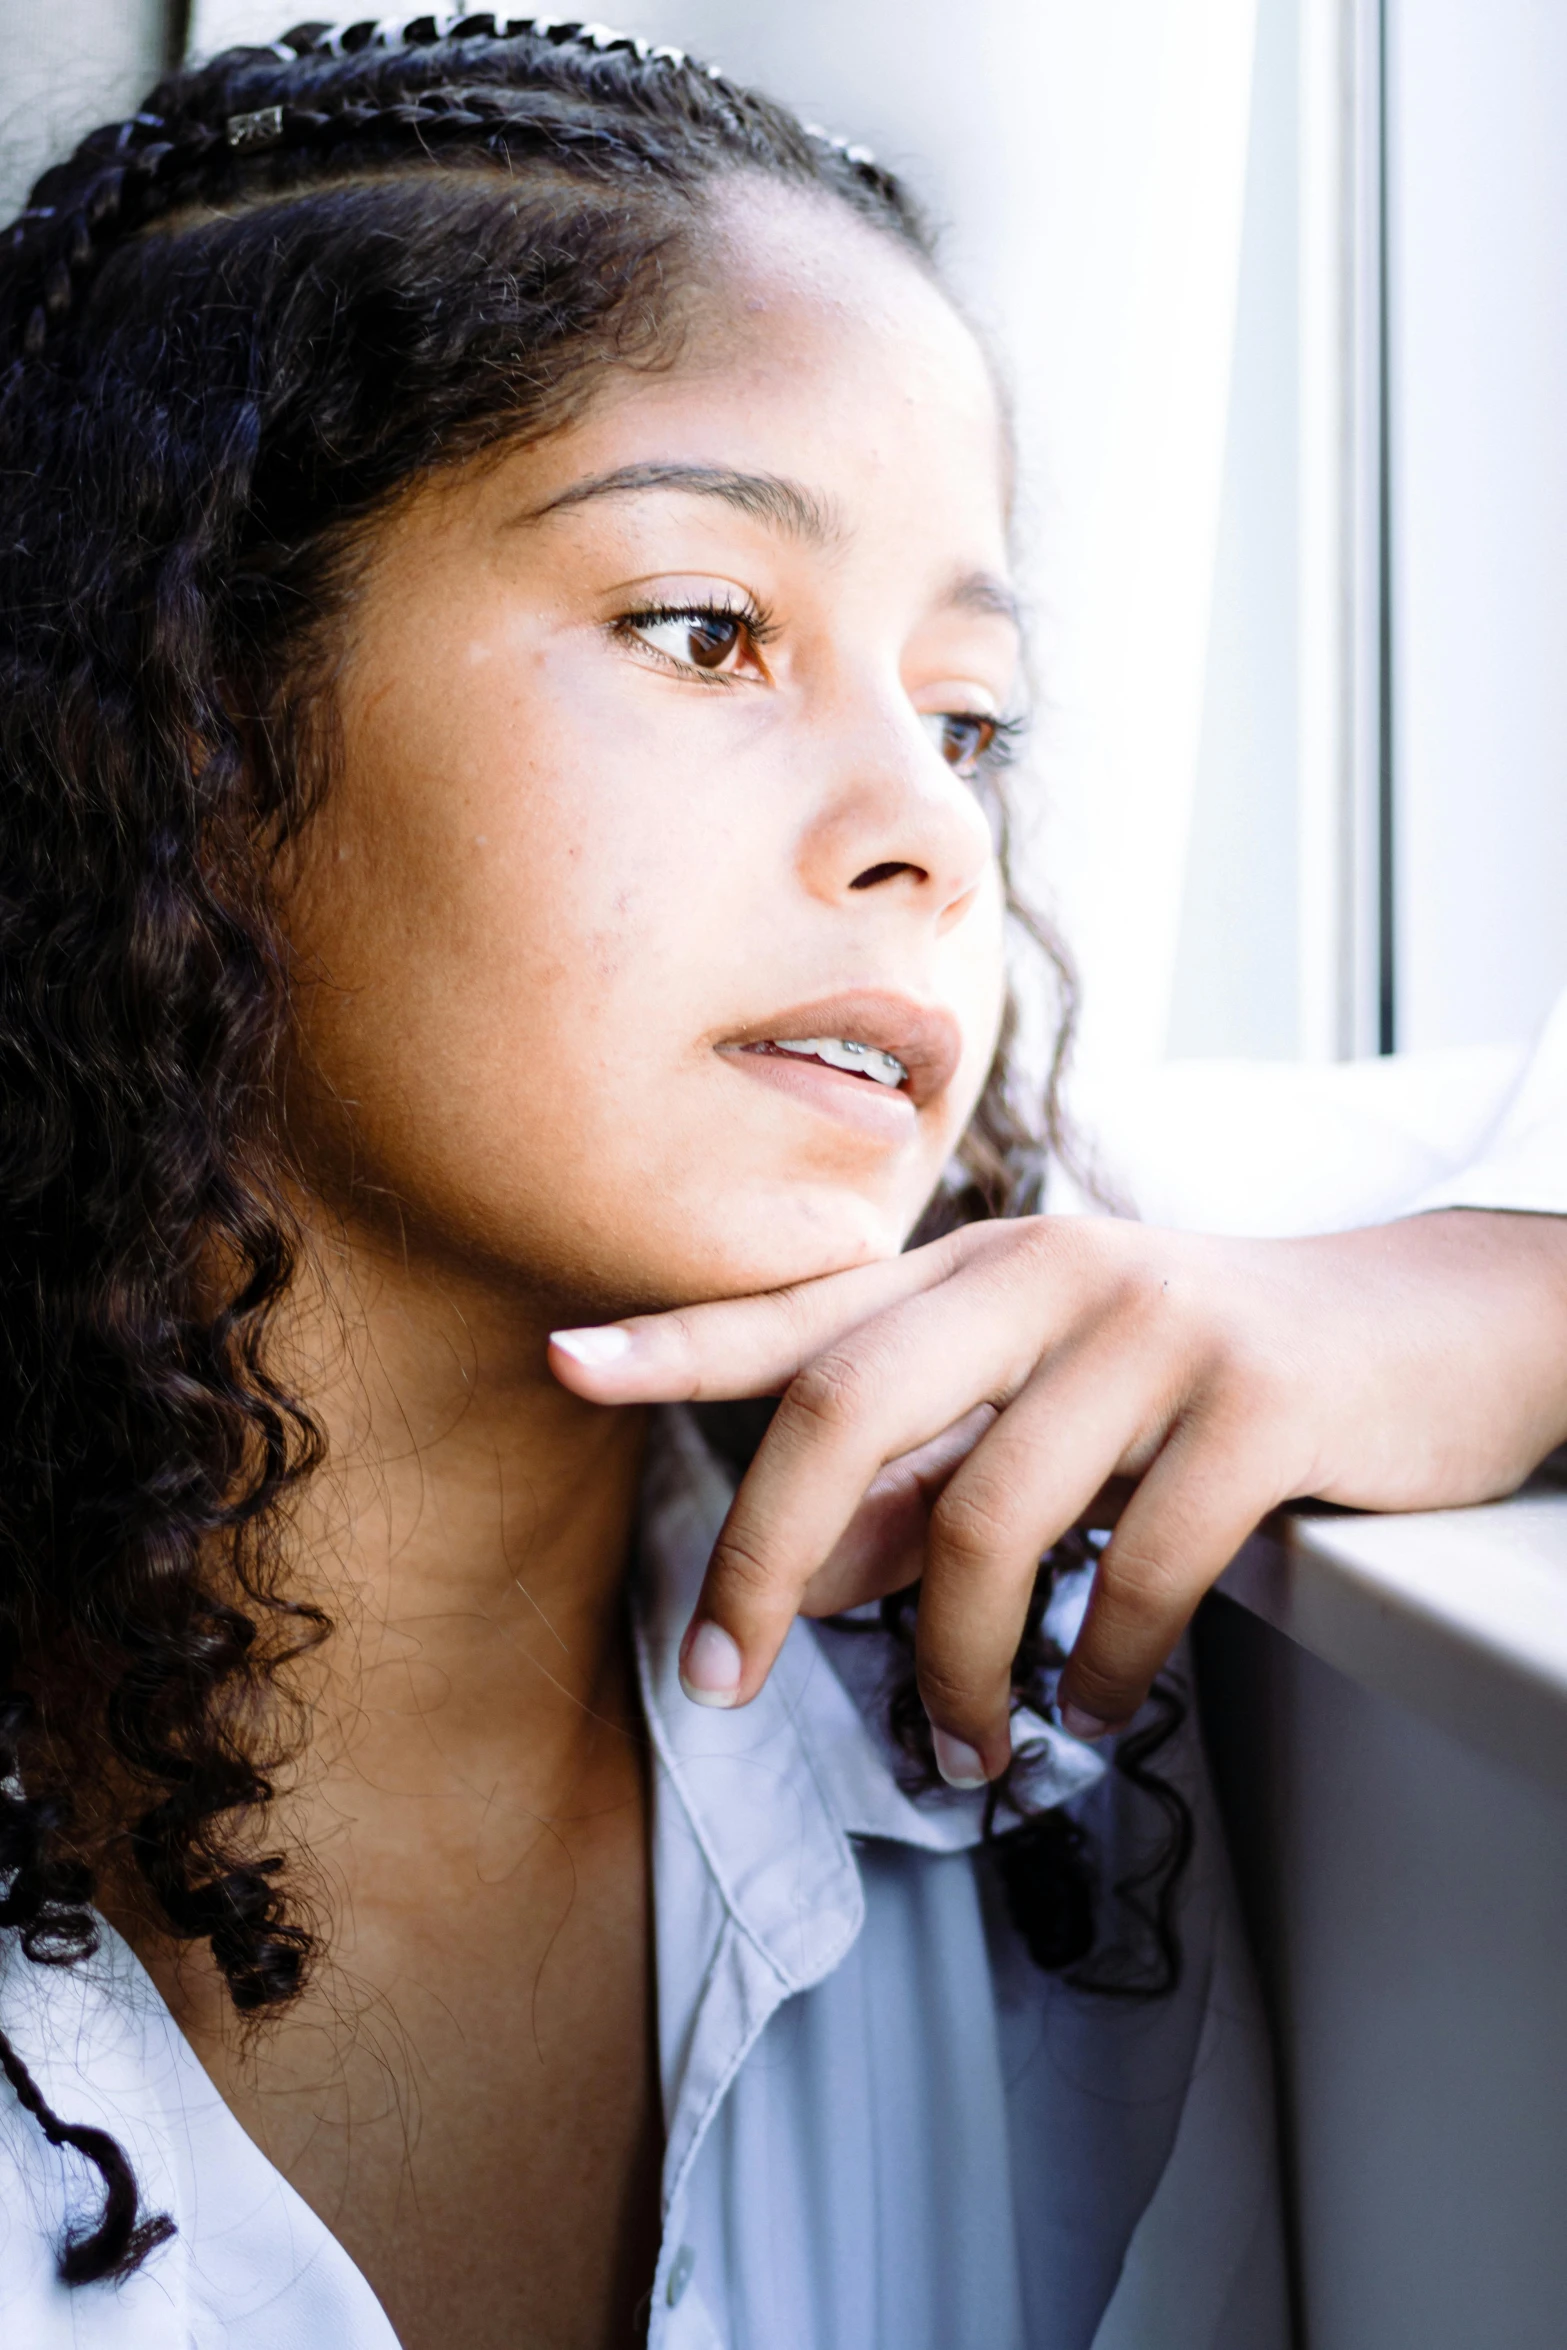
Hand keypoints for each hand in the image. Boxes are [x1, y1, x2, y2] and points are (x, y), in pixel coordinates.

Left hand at [549, 1210, 1566, 1782]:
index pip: (807, 1306)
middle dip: (766, 1555)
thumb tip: (822, 1571)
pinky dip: (1100, 1660)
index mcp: (985, 1268)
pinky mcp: (1257, 1399)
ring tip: (957, 1749)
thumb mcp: (1058, 1403)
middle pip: (851, 1405)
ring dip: (950, 1662)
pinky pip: (1143, 1562)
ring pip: (992, 1515)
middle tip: (724, 1678)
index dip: (679, 1336)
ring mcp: (1156, 1327)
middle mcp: (1049, 1273)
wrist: (1434, 1326)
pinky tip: (1091, 1703)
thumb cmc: (1213, 1370)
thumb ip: (936, 1471)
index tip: (560, 1362)